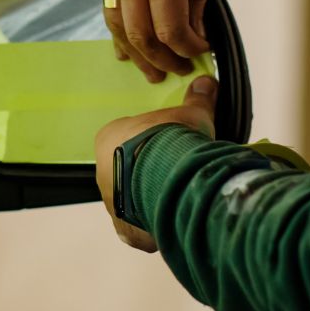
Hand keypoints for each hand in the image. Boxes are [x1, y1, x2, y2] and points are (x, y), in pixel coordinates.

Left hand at [95, 75, 217, 251]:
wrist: (167, 173)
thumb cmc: (170, 138)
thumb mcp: (189, 115)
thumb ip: (197, 101)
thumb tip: (206, 81)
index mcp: (109, 139)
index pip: (128, 141)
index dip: (152, 144)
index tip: (172, 147)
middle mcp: (103, 173)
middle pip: (129, 173)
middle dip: (151, 174)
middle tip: (178, 174)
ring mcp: (112, 203)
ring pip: (133, 202)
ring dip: (153, 201)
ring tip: (180, 199)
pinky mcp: (126, 228)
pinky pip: (140, 229)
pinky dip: (156, 228)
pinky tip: (174, 222)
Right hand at [97, 0, 220, 81]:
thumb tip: (194, 26)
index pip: (171, 30)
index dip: (188, 48)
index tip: (201, 51)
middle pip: (140, 35)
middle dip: (161, 59)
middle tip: (178, 71)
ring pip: (116, 23)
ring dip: (134, 51)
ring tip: (150, 68)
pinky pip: (107, 0)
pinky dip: (118, 25)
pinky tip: (127, 41)